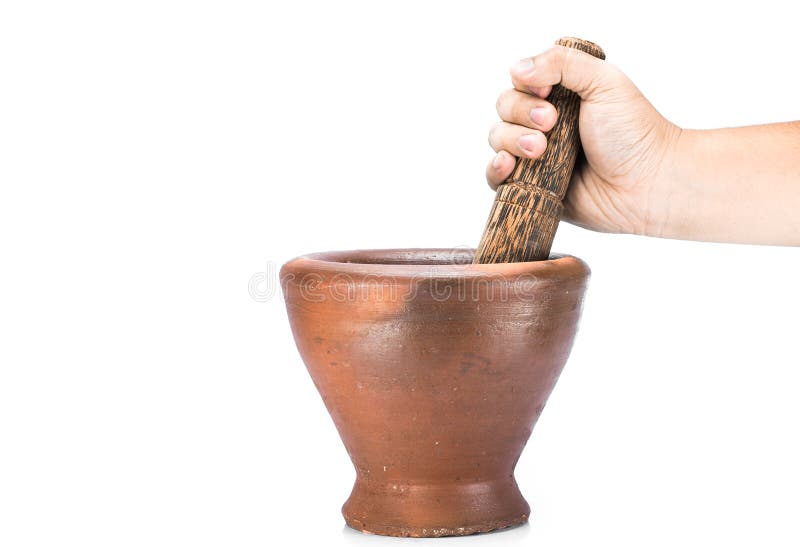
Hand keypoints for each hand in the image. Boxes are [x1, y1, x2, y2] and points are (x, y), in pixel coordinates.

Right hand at [486, 45, 681, 235]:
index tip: (547, 94)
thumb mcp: (603, 82)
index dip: (526, 86)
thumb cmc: (634, 134)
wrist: (646, 184)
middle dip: (521, 113)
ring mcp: (536, 156)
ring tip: (539, 150)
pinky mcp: (531, 187)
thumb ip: (562, 63)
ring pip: (497, 138)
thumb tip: (517, 69)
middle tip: (552, 124)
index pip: (521, 81)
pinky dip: (495, 169)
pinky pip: (496, 177)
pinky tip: (507, 165)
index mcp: (562, 95)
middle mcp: (545, 123)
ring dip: (511, 140)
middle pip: (505, 108)